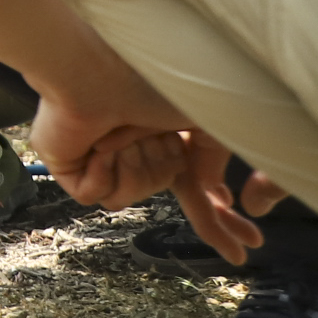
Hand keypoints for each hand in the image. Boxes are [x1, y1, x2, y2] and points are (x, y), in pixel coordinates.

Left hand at [30, 86, 268, 261]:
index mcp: (165, 140)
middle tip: (151, 137)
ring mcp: (99, 158)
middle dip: (161, 168)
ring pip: (130, 197)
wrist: (100, 71)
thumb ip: (211, 156)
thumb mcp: (201, 117)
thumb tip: (216, 194)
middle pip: (161, 191)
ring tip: (123, 133)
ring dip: (135, 166)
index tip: (250, 247)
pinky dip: (104, 171)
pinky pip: (97, 196)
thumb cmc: (150, 82)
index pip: (198, 192)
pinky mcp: (67, 165)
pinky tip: (99, 143)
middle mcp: (134, 150)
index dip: (224, 223)